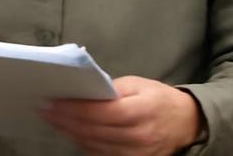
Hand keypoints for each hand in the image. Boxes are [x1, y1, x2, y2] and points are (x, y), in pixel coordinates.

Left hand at [42, 75, 203, 154]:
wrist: (187, 124)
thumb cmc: (160, 99)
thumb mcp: (140, 85)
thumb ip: (113, 89)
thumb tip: (84, 92)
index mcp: (141, 111)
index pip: (100, 112)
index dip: (74, 108)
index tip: (53, 101)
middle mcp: (138, 136)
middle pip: (93, 131)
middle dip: (66, 120)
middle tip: (45, 109)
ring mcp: (135, 154)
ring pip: (95, 146)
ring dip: (71, 133)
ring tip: (54, 120)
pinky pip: (102, 155)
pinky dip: (84, 144)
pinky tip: (72, 132)